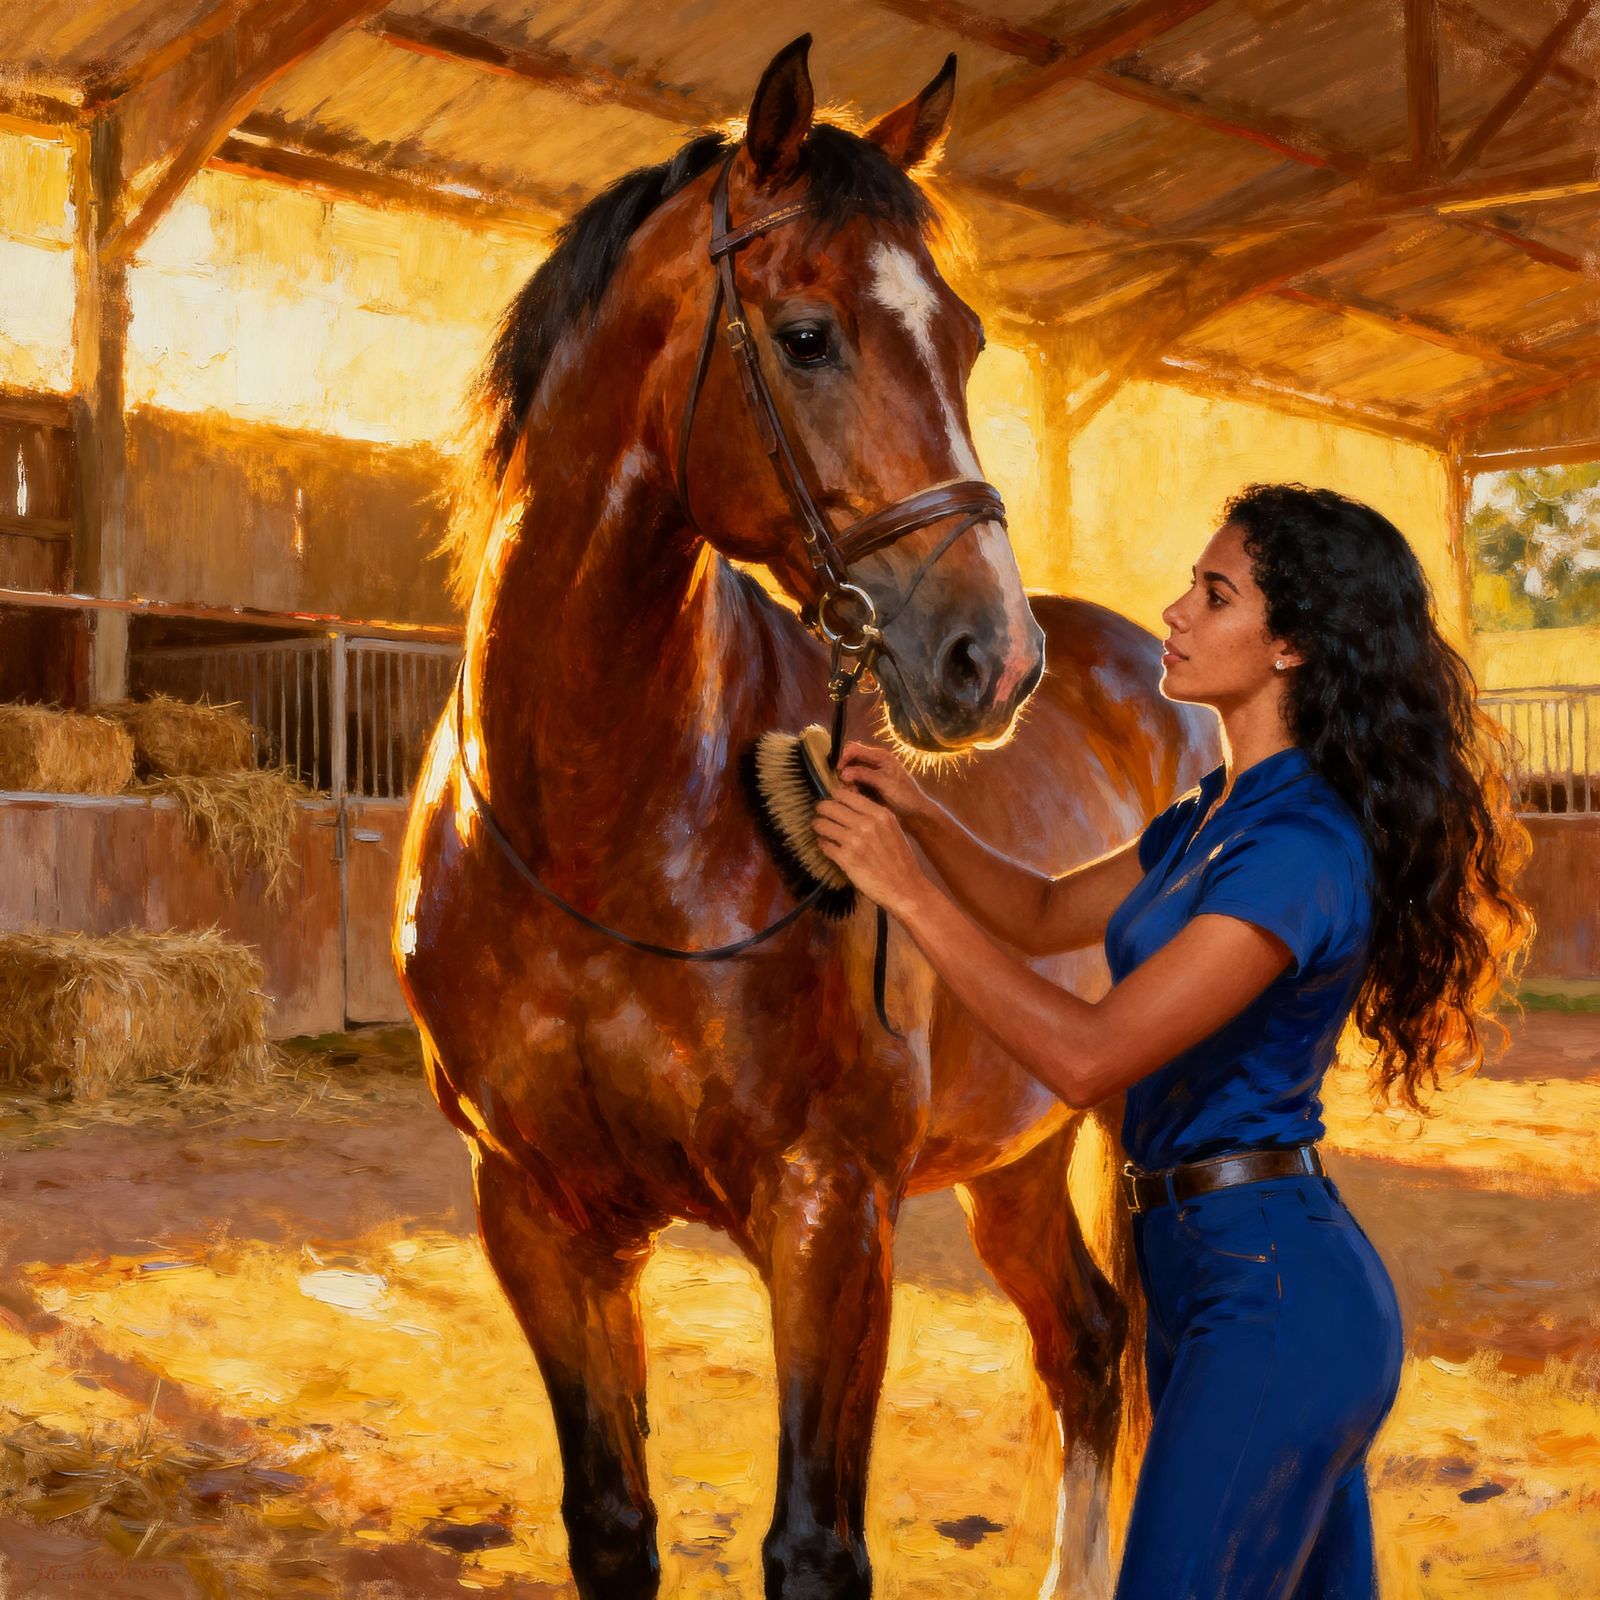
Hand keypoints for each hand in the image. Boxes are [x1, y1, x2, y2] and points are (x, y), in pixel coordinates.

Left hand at [812, 787, 930, 917]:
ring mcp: (855, 841)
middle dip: (822, 810)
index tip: (832, 802)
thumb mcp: (892, 829)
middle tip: (821, 814)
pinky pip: (825, 845)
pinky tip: (828, 846)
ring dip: (819, 826)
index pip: (845, 795)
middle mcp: (866, 824)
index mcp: (879, 814)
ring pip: (822, 825)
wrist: (905, 888)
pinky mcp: (846, 859)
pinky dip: (824, 845)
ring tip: (820, 829)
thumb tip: (851, 804)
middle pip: (829, 807)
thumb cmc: (900, 859)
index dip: (834, 797)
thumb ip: (874, 816)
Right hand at [834, 741, 928, 825]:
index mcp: (880, 756)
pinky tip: (858, 797)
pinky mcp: (870, 784)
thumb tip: (843, 773)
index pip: (853, 748)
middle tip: (847, 785)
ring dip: (849, 782)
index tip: (840, 773)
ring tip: (854, 793)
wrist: (915, 812)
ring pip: (851, 772)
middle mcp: (875, 761)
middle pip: (850, 760)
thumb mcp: (884, 783)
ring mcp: (872, 773)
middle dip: (845, 771)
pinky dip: (853, 788)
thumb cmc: (905, 796)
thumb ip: (864, 775)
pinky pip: (855, 782)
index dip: (844, 758)